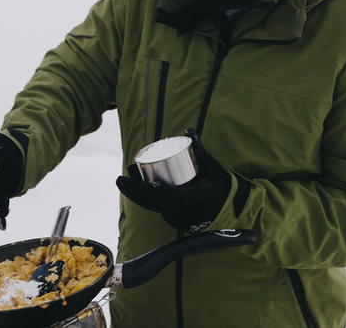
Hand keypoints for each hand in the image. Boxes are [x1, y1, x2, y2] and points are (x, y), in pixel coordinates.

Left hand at [116, 128, 232, 232]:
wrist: (225, 204)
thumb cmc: (217, 182)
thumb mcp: (211, 166)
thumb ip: (199, 148)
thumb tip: (188, 130)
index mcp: (195, 199)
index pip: (171, 197)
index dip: (155, 192)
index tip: (142, 183)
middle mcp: (183, 211)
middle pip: (154, 204)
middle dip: (135, 192)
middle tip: (121, 179)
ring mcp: (176, 215)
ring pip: (151, 207)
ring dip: (135, 195)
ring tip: (123, 180)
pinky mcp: (171, 215)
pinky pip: (154, 207)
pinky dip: (142, 198)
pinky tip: (132, 187)